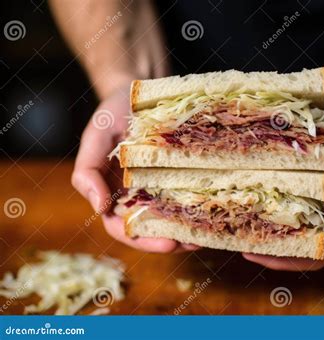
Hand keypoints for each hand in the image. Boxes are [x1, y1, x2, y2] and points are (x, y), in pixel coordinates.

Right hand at [72, 85, 198, 252]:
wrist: (138, 89)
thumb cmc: (114, 112)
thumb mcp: (96, 135)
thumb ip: (87, 169)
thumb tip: (99, 208)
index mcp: (115, 193)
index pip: (124, 228)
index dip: (143, 240)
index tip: (167, 243)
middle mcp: (138, 195)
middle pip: (152, 229)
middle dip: (172, 240)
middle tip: (193, 241)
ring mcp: (160, 186)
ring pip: (173, 216)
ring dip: (189, 229)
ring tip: (209, 233)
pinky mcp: (180, 173)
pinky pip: (188, 194)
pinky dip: (198, 206)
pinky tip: (214, 210)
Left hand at [243, 101, 323, 270]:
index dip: (295, 261)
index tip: (263, 256)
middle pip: (307, 247)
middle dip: (276, 252)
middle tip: (244, 249)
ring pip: (298, 228)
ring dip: (272, 233)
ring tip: (242, 232)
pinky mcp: (317, 187)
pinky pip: (295, 204)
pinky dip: (276, 208)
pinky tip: (253, 204)